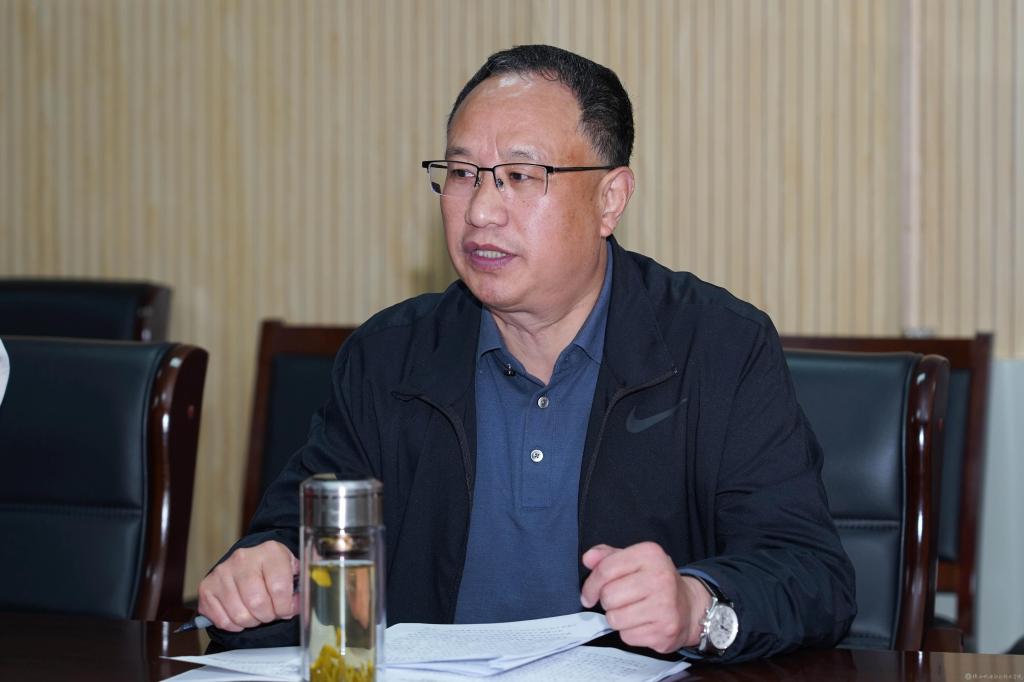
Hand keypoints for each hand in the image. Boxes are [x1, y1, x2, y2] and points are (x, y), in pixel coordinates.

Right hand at [197, 540, 299, 631]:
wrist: (248, 560)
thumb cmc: (272, 568)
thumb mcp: (291, 568)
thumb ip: (300, 584)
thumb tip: (301, 603)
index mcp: (269, 551)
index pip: (279, 588)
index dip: (286, 606)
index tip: (287, 609)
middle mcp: (243, 558)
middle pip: (258, 603)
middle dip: (269, 616)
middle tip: (271, 613)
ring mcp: (222, 572)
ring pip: (240, 615)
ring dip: (253, 621)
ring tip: (257, 613)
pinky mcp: (207, 587)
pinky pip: (223, 620)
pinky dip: (235, 625)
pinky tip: (242, 614)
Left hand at [580, 542, 711, 652]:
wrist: (689, 607)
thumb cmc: (655, 582)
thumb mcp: (634, 561)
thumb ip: (608, 557)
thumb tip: (588, 559)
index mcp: (650, 554)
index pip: (606, 569)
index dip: (591, 584)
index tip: (589, 594)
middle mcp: (660, 578)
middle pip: (608, 596)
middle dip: (607, 601)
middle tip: (620, 601)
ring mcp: (665, 606)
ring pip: (615, 619)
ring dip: (617, 618)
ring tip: (632, 611)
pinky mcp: (665, 631)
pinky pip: (627, 636)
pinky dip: (630, 633)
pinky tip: (643, 623)